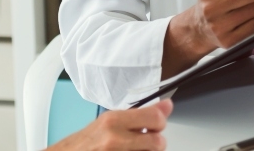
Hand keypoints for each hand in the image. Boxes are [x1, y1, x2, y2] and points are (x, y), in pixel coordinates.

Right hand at [46, 99, 172, 150]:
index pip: (155, 118)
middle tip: (145, 140)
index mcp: (113, 120)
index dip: (160, 122)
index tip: (157, 124)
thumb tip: (167, 106)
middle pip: (157, 142)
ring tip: (134, 148)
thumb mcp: (110, 121)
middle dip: (156, 142)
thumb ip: (140, 114)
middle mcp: (115, 139)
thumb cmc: (86, 141)